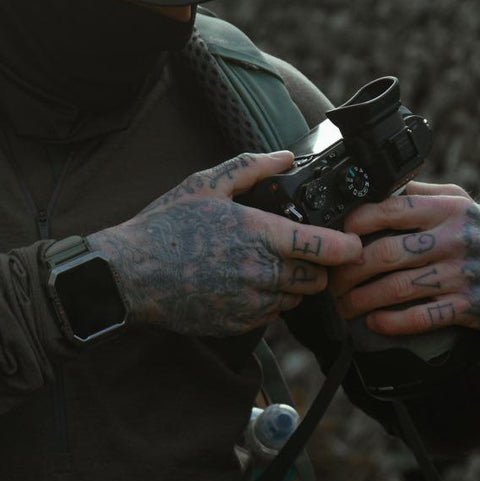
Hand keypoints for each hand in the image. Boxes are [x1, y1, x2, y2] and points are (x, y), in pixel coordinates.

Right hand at [89, 151, 363, 337]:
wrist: (129, 275)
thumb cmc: (164, 226)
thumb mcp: (206, 184)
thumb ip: (251, 168)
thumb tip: (286, 157)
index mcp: (261, 234)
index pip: (327, 248)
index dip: (348, 246)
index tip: (350, 242)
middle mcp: (262, 272)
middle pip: (319, 278)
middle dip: (318, 266)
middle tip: (302, 250)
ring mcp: (251, 302)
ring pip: (297, 298)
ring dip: (293, 284)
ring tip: (267, 264)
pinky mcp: (238, 324)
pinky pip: (272, 316)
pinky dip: (269, 301)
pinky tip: (246, 282)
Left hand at [328, 181, 479, 336]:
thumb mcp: (458, 202)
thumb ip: (419, 193)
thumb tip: (375, 183)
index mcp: (447, 209)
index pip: (391, 209)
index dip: (356, 222)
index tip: (335, 235)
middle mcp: (453, 238)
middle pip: (385, 253)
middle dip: (349, 270)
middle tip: (331, 280)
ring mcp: (460, 274)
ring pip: (397, 288)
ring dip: (362, 299)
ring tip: (344, 305)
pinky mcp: (467, 306)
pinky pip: (421, 317)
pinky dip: (392, 322)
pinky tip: (374, 321)